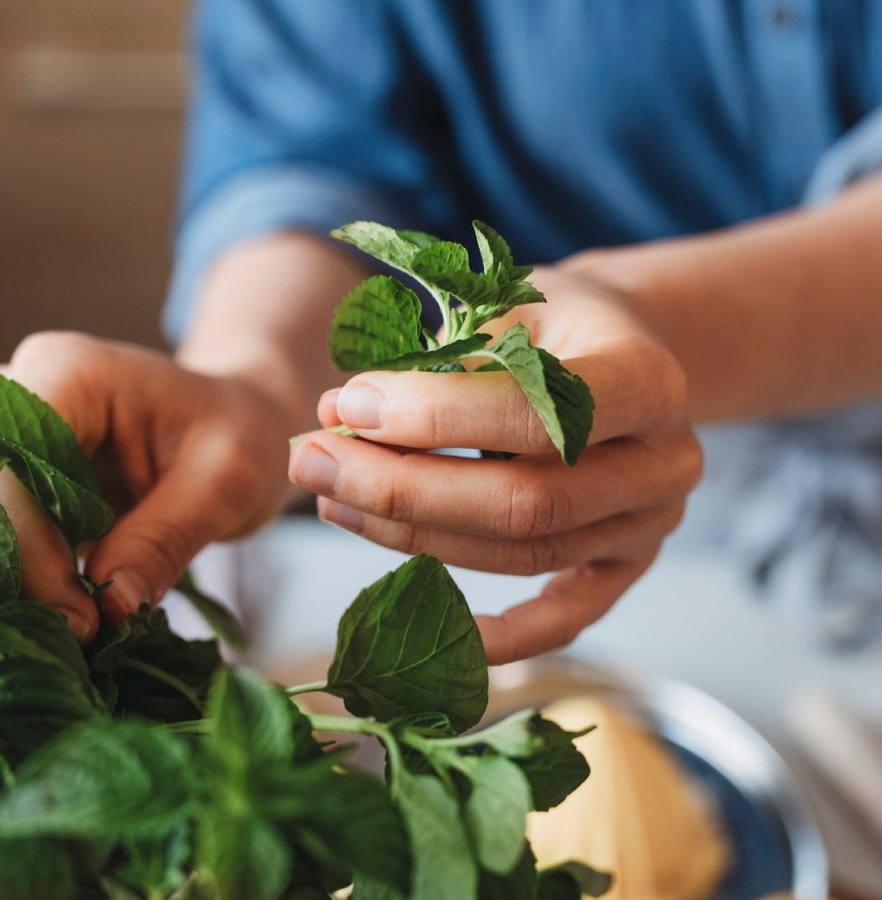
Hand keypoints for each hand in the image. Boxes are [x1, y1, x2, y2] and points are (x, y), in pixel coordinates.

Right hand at [0, 332, 293, 641]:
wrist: (235, 422)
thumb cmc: (238, 436)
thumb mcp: (224, 483)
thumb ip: (164, 540)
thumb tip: (108, 608)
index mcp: (66, 372)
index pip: (8, 465)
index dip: (27, 550)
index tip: (80, 621)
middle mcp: (14, 395)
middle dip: (18, 578)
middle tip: (79, 640)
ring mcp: (2, 437)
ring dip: (15, 588)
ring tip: (76, 636)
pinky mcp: (7, 480)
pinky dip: (24, 585)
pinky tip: (66, 620)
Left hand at [288, 268, 702, 664]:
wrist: (623, 346)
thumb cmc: (553, 321)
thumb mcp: (507, 306)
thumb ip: (435, 361)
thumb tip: (336, 417)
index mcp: (647, 379)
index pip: (537, 415)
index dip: (435, 416)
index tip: (348, 404)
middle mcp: (664, 463)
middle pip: (523, 502)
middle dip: (401, 489)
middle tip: (311, 461)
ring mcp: (649, 526)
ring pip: (522, 555)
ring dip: (411, 537)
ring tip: (330, 501)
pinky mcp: (626, 567)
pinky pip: (564, 618)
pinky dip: (499, 635)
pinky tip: (425, 627)